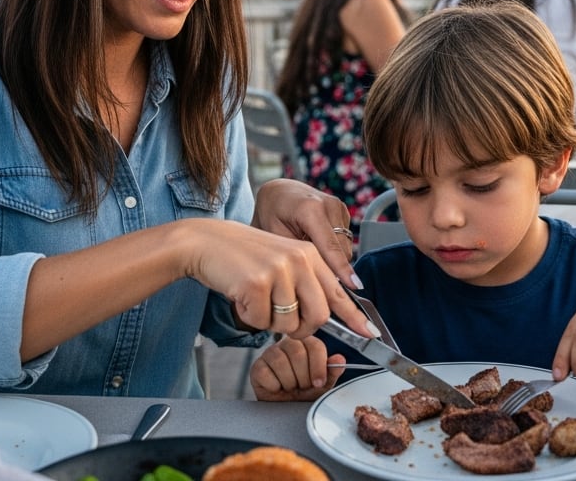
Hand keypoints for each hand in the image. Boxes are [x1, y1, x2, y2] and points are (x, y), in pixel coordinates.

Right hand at [183, 218, 368, 339]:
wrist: (205, 241)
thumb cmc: (242, 257)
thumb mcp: (282, 261)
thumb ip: (306, 283)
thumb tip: (326, 316)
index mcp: (309, 254)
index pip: (338, 291)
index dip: (355, 317)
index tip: (370, 334)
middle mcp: (299, 259)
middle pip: (319, 317)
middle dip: (302, 329)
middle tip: (281, 319)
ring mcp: (279, 270)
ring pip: (288, 324)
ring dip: (269, 321)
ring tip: (255, 297)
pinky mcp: (257, 283)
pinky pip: (261, 322)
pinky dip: (249, 317)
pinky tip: (241, 296)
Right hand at [249, 336, 346, 401]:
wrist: (285, 411)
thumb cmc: (303, 394)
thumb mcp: (322, 385)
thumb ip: (331, 372)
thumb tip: (340, 359)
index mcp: (306, 344)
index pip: (315, 346)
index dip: (319, 366)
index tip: (319, 382)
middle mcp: (287, 344)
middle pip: (298, 353)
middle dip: (303, 377)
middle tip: (302, 387)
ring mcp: (270, 353)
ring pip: (281, 362)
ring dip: (289, 382)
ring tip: (290, 388)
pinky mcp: (257, 367)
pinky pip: (266, 373)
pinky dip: (274, 385)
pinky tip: (277, 388)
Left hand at [252, 179, 357, 288]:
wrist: (279, 192)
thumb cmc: (271, 213)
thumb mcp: (274, 236)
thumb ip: (294, 257)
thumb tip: (312, 281)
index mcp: (310, 209)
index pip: (330, 246)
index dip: (342, 269)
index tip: (354, 286)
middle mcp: (329, 205)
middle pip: (341, 250)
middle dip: (332, 268)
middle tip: (314, 281)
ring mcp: (339, 206)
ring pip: (345, 247)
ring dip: (332, 259)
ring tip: (309, 259)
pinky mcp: (343, 211)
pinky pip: (344, 241)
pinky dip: (333, 249)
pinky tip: (315, 246)